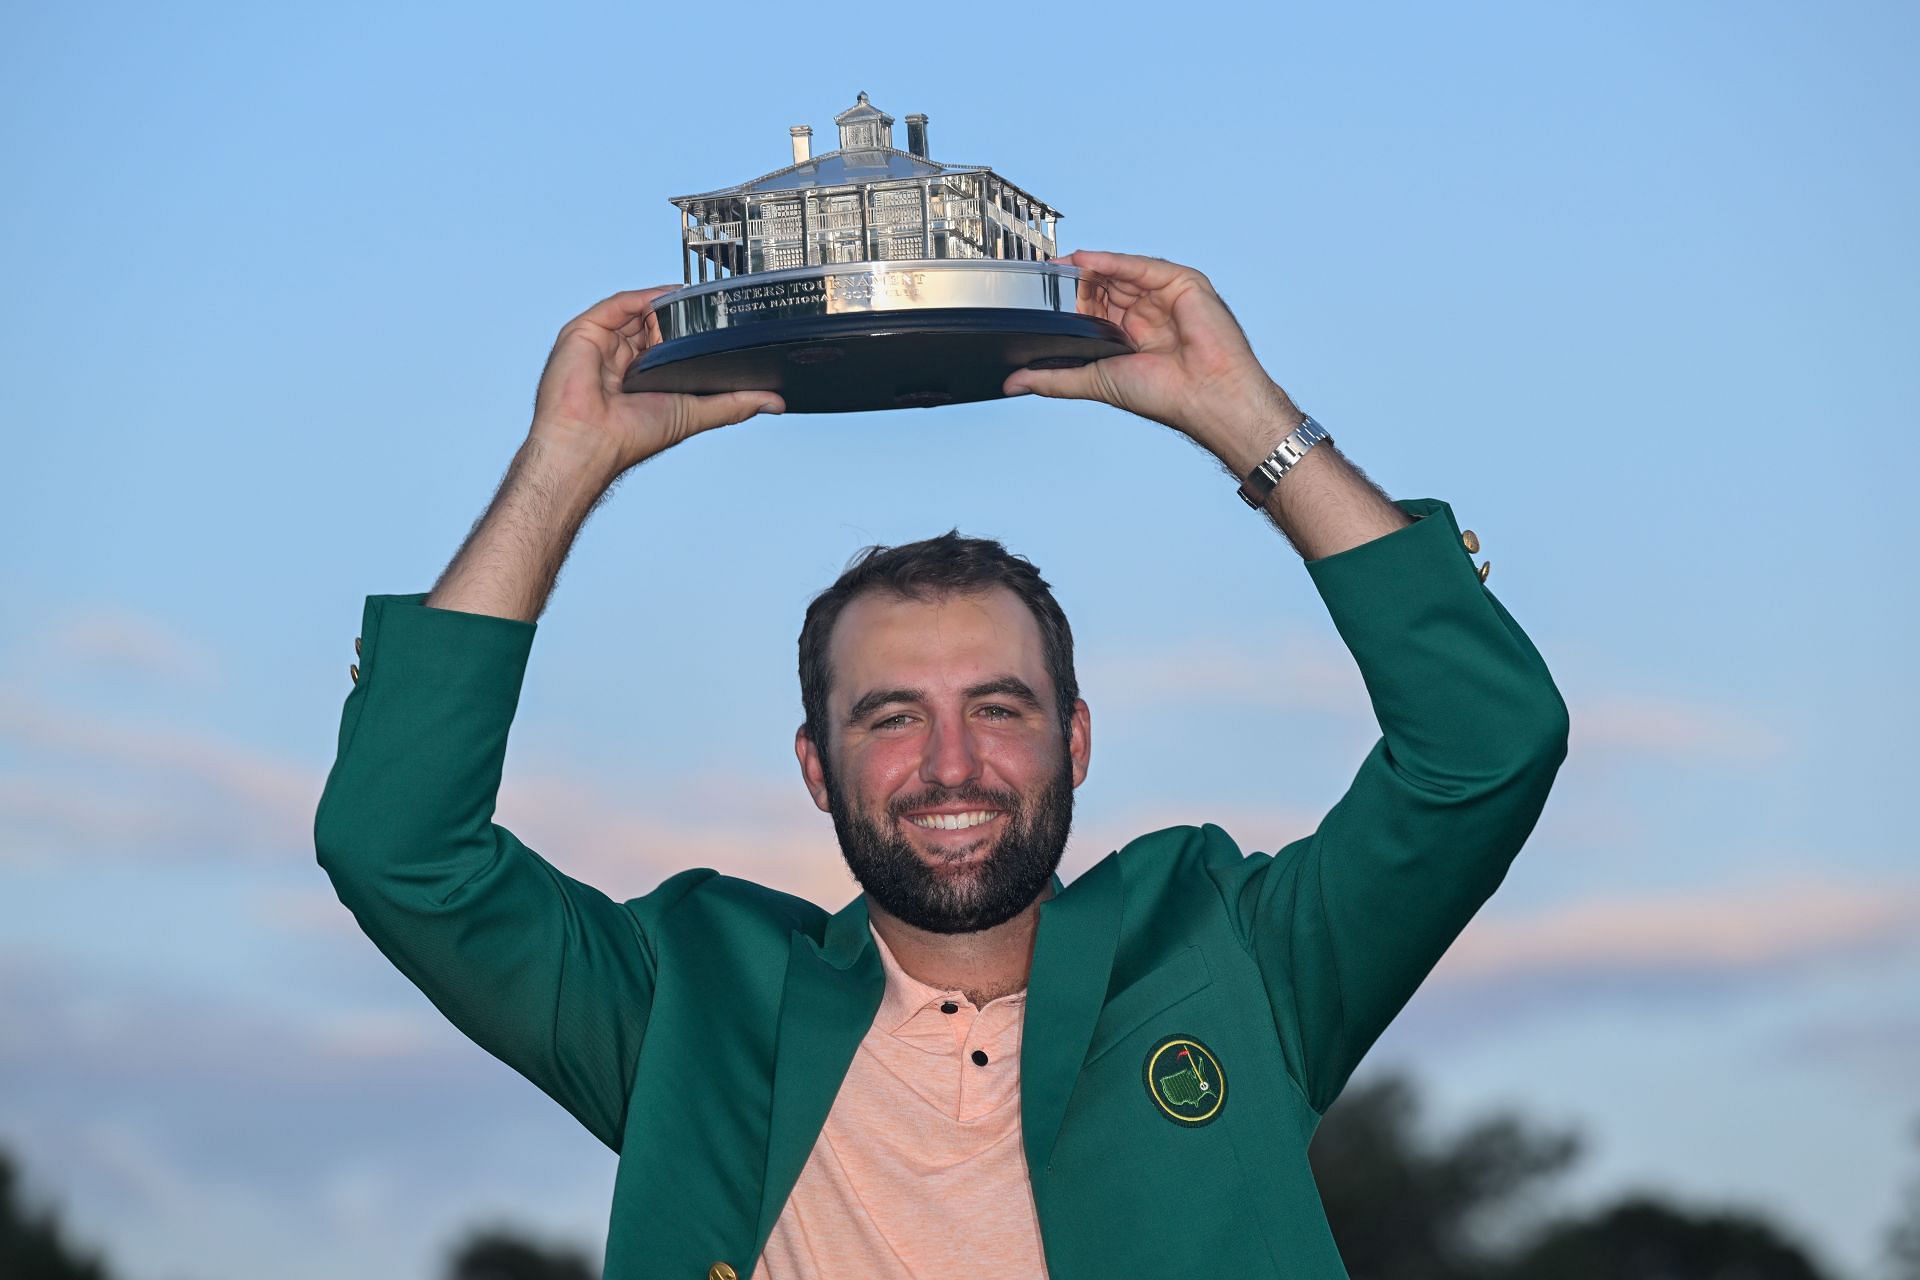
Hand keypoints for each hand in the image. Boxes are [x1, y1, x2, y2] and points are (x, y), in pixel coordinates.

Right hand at [529, 286, 783, 473]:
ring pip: (640, 309)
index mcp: (643, 376)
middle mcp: (622, 357)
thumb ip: (733, 404)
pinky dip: (644, 297)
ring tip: (695, 303)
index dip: (695, 331)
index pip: (671, 342)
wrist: (590, 441)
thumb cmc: (631, 435)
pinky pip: (618, 304)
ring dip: (668, 305)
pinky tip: (668, 297)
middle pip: (656, 321)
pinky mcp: (586, 330)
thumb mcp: (695, 413)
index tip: (724, 321)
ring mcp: (603, 342)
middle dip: (685, 315)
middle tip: (716, 307)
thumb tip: (775, 402)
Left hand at [1001, 251, 1298, 463]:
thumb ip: (1055, 379)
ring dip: (1088, 269)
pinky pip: (1141, 266)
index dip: (1068, 299)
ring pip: (1120, 272)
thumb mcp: (1095, 380)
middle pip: (1105, 285)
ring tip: (1057, 268)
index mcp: (1132, 335)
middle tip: (1043, 277)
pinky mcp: (1182, 283)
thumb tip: (1014, 383)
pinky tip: (1086, 262)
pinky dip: (1112, 262)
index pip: (1094, 307)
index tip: (1039, 294)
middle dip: (1074, 282)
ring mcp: (1166, 296)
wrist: (1205, 395)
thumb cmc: (1165, 394)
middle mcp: (1149, 312)